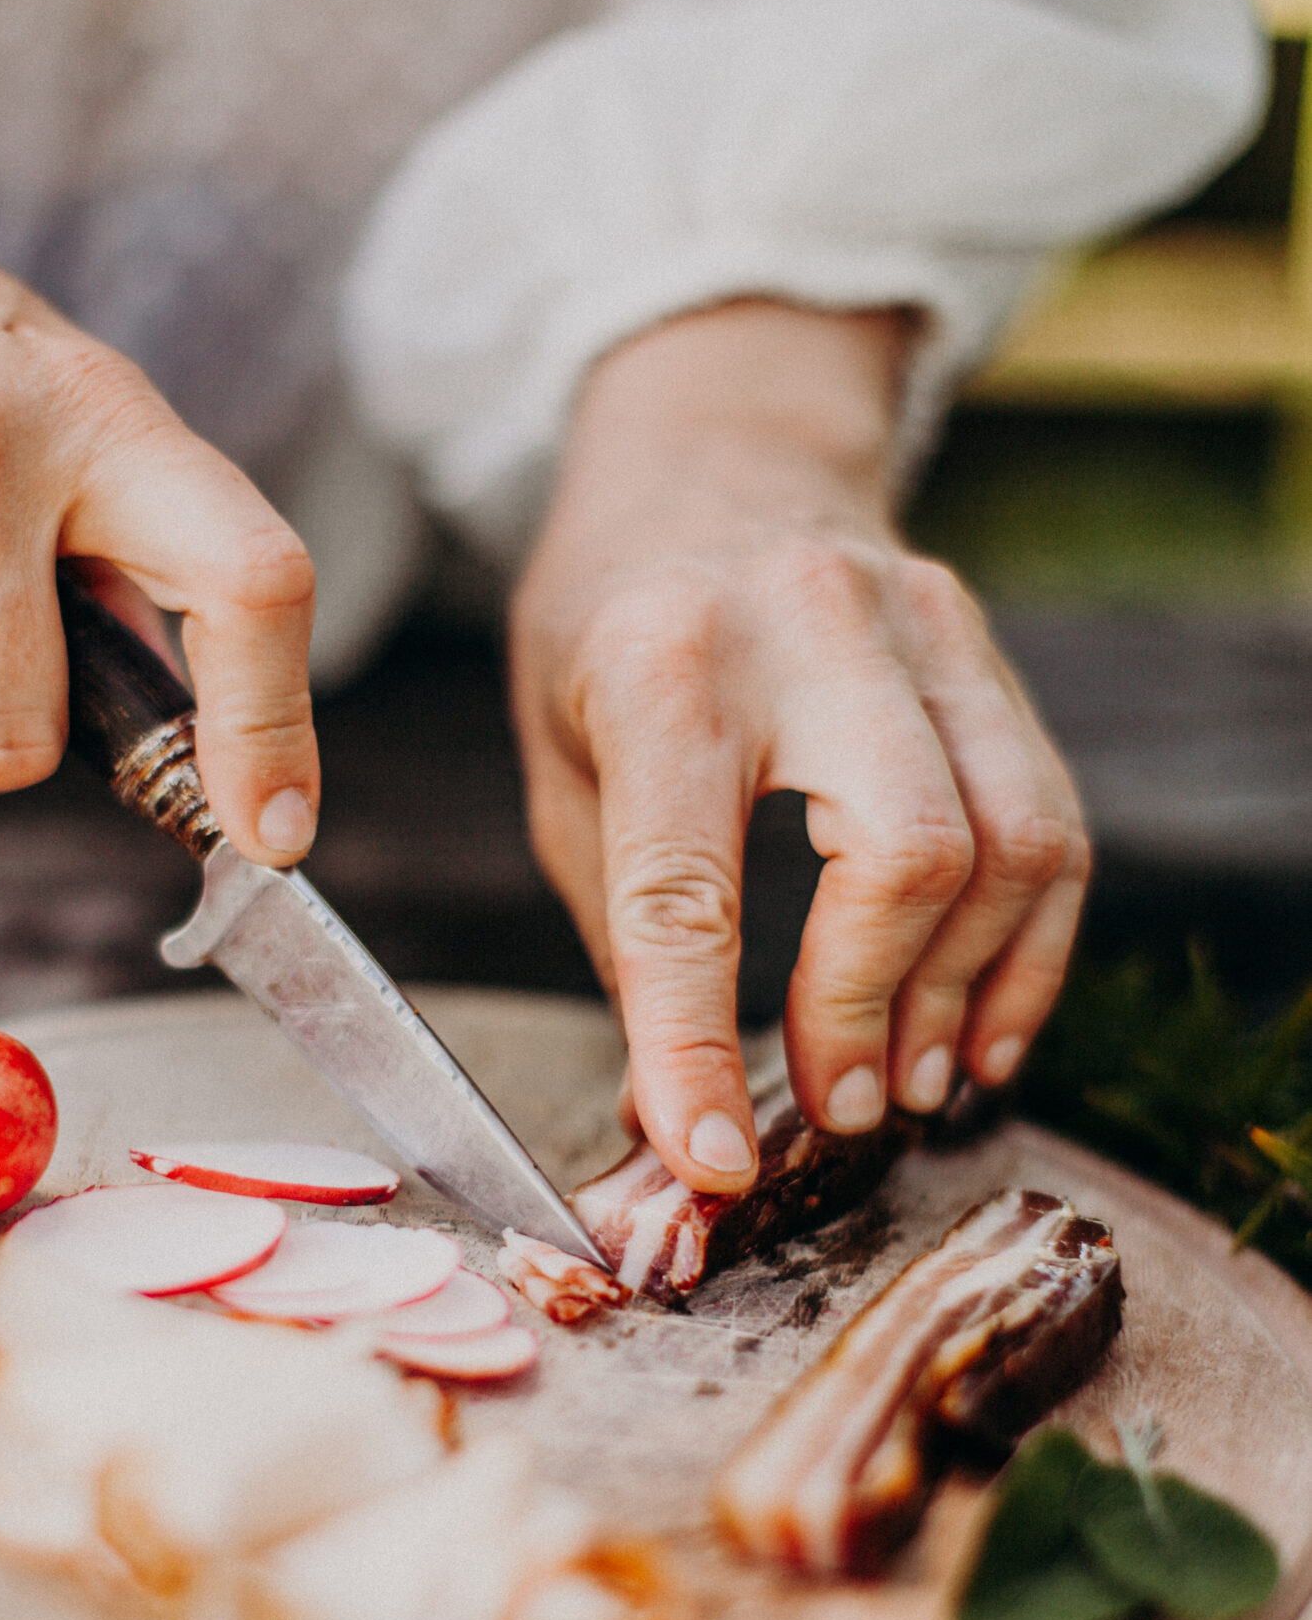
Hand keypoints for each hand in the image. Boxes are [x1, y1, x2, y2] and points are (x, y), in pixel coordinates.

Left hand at [510, 300, 1088, 1190]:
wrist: (710, 462)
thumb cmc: (611, 636)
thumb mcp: (565, 769)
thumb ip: (625, 935)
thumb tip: (672, 1119)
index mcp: (660, 662)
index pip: (687, 887)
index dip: (696, 1041)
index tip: (712, 1157)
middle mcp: (807, 627)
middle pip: (906, 851)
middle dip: (870, 1009)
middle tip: (834, 1106)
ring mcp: (922, 624)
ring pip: (1009, 842)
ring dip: (960, 995)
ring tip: (905, 1083)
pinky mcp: (988, 648)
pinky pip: (1054, 823)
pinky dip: (1029, 952)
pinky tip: (980, 1031)